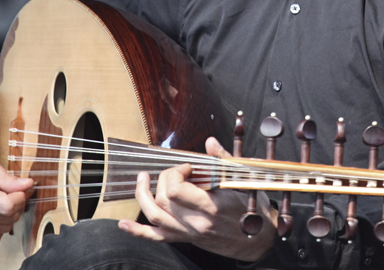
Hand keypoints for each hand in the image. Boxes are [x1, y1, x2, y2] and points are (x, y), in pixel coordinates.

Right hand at [0, 143, 33, 243]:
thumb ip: (5, 176)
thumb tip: (27, 185)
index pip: (7, 206)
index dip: (21, 196)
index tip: (21, 187)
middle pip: (8, 218)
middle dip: (18, 203)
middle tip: (14, 189)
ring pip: (3, 229)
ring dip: (9, 215)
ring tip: (3, 198)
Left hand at [118, 137, 277, 261]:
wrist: (259, 240)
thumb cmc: (252, 208)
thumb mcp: (241, 181)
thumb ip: (223, 161)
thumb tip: (210, 142)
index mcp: (211, 206)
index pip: (176, 189)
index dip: (175, 173)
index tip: (186, 167)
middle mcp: (197, 222)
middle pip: (163, 200)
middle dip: (162, 179)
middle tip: (175, 171)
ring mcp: (189, 233)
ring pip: (154, 216)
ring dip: (142, 196)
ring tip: (142, 180)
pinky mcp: (186, 239)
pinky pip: (156, 238)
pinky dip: (137, 231)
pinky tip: (124, 224)